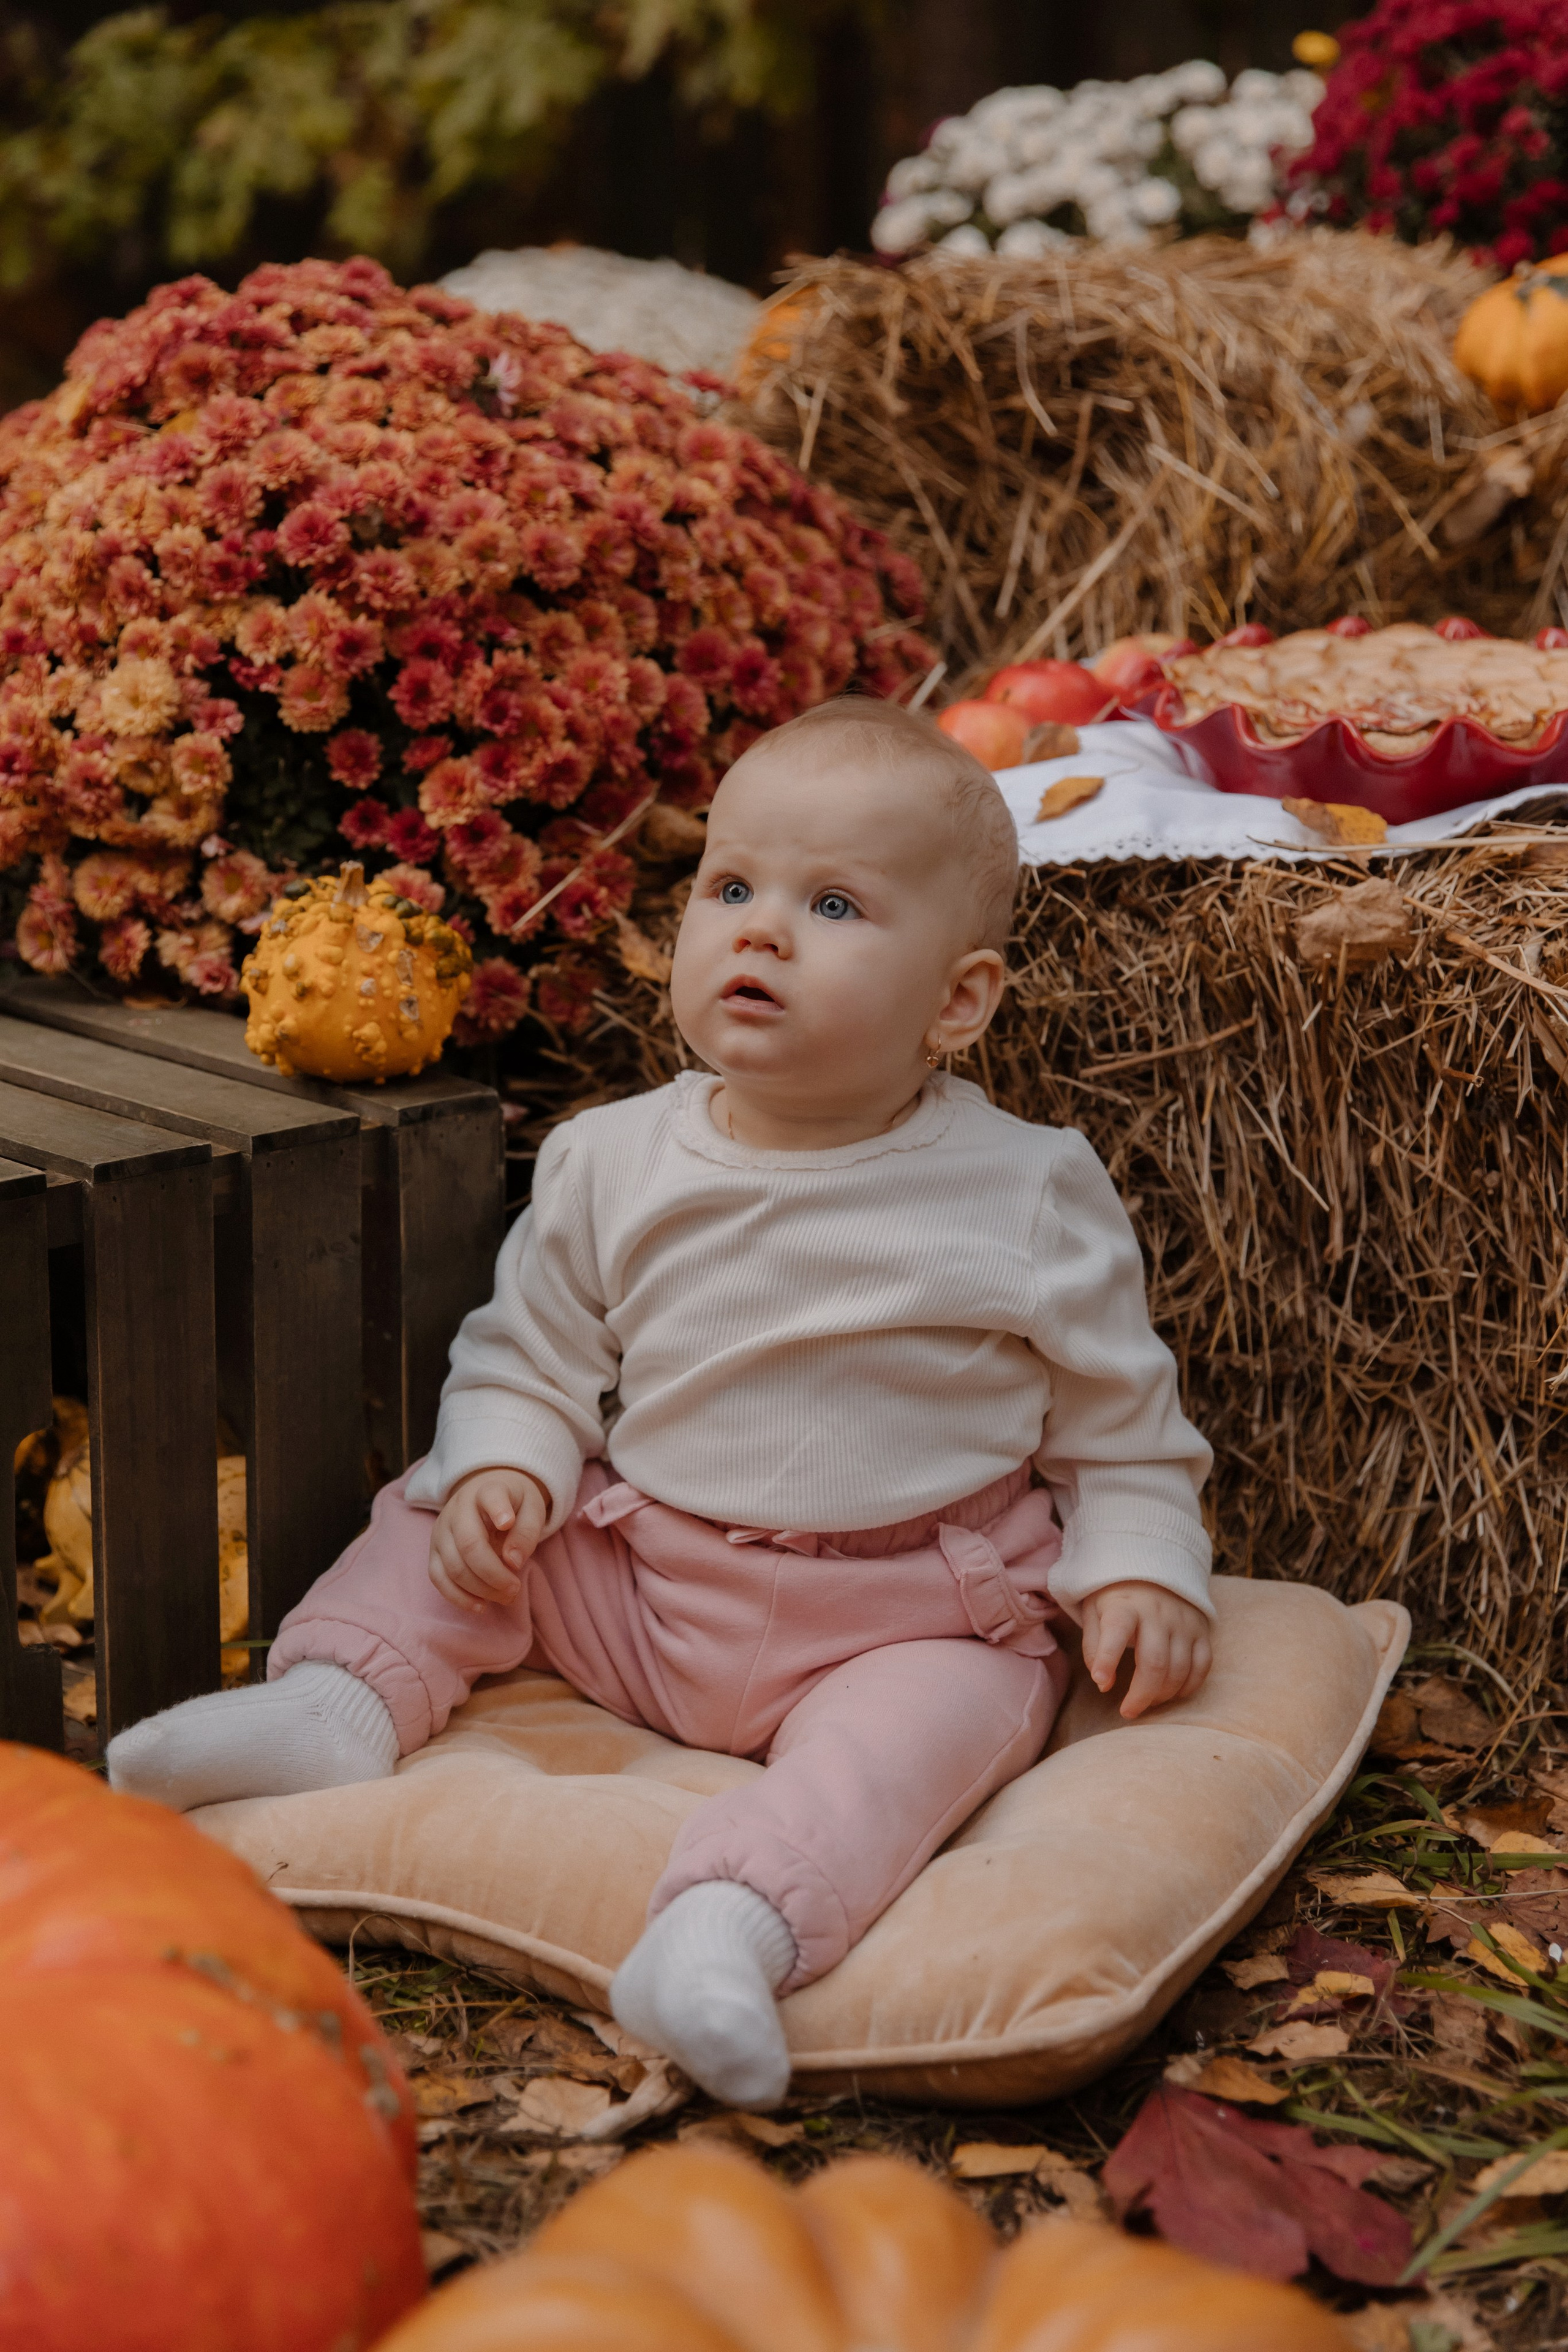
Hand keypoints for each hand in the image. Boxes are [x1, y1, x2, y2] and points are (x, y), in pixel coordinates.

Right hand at [429, 1467, 549, 1614]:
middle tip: (515, 1588)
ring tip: (506, 1596)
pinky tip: (481, 1605)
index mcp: (487, 1491)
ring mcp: (441, 1530)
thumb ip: (527, 1531)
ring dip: (480, 1589)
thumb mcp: (532, 1509)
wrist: (486, 1496)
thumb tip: (513, 1562)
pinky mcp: (434, 1551)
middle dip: (494, 1574)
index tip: (507, 1523)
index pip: (490, 1496)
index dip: (498, 1510)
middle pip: (469, 1545)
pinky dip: (459, 1597)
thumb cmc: (514, 1505)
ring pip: (453, 1566)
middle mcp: (458, 1509)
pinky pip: (438, 1578)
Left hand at [1078, 1582, 1211, 1720]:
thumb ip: (1094, 1648)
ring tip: (1147, 1700)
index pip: (1116, 1632)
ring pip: (1179, 1668)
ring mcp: (1183, 1622)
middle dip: (1141, 1695)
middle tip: (1128, 1711)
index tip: (1101, 1683)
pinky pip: (1203, 1665)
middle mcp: (1157, 1613)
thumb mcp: (1094, 1613)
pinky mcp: (1201, 1630)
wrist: (1153, 1567)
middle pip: (1154, 1662)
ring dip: (1163, 1694)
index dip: (1107, 1659)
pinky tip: (1173, 1693)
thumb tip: (1104, 1685)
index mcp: (1125, 1606)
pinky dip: (1189, 1686)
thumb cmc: (1117, 1600)